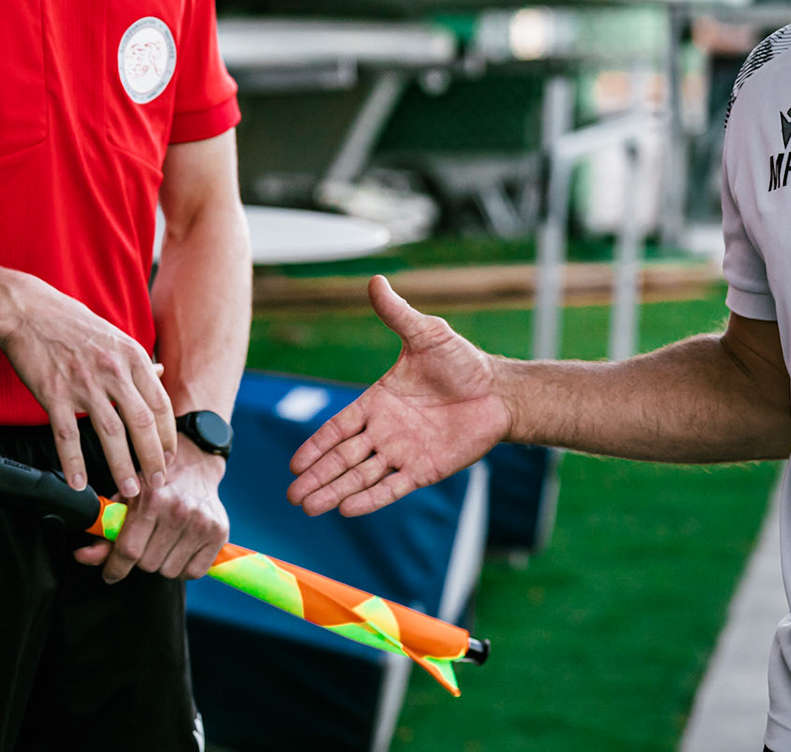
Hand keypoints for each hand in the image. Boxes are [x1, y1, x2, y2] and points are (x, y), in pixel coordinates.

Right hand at [0, 273, 177, 497]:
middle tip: (157, 483)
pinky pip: (67, 434)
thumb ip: (138, 361)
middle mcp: (114, 372)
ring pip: (110, 433)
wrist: (29, 311)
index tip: (168, 457)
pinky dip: (74, 461)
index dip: (166, 435)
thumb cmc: (74, 325)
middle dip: (152, 458)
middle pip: (142, 423)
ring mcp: (84, 384)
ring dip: (122, 466)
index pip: (160, 405)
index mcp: (134, 358)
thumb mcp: (117, 337)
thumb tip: (161, 374)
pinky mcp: (53, 394)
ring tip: (129, 489)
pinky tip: (79, 482)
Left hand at [75, 436, 227, 581]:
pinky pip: (193, 572)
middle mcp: (180, 510)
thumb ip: (105, 532)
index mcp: (152, 500)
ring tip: (164, 544)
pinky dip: (185, 567)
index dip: (115, 568)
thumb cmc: (155, 487)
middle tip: (146, 543)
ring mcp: (202, 522)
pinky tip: (182, 549)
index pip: (128, 551)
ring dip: (163, 563)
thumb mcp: (125, 501)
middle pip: (147, 564)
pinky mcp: (219, 532)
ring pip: (169, 571)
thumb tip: (82, 557)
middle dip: (141, 559)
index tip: (112, 573)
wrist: (194, 468)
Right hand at [287, 276, 510, 517]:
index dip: (316, 445)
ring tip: (309, 507)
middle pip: (343, 458)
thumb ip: (398, 314)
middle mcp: (385, 431)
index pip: (338, 427)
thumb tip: (375, 280)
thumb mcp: (427, 334)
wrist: (499, 391)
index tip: (293, 463)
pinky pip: (393, 486)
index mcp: (377, 402)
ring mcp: (403, 452)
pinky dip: (371, 498)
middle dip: (317, 476)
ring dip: (335, 490)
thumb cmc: (462, 361)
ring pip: (361, 476)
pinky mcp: (425, 469)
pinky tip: (347, 509)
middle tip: (292, 496)